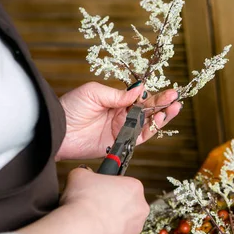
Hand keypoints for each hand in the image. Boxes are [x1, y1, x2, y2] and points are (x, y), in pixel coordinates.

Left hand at [56, 82, 181, 160]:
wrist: (58, 131)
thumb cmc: (70, 108)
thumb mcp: (93, 93)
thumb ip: (118, 94)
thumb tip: (139, 89)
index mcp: (115, 101)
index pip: (140, 97)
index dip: (154, 95)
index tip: (167, 90)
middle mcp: (121, 115)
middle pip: (147, 110)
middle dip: (163, 104)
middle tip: (175, 98)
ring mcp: (121, 129)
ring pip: (147, 124)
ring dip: (161, 116)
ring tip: (173, 108)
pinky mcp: (120, 143)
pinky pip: (139, 138)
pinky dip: (151, 130)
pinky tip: (159, 121)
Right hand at [60, 166, 149, 233]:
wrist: (81, 232)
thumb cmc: (82, 201)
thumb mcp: (79, 175)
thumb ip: (86, 173)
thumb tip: (84, 175)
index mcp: (134, 187)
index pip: (124, 185)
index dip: (109, 188)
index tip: (98, 192)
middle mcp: (141, 207)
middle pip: (127, 204)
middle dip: (112, 206)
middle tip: (94, 207)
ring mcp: (136, 228)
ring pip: (124, 223)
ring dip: (111, 223)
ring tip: (92, 222)